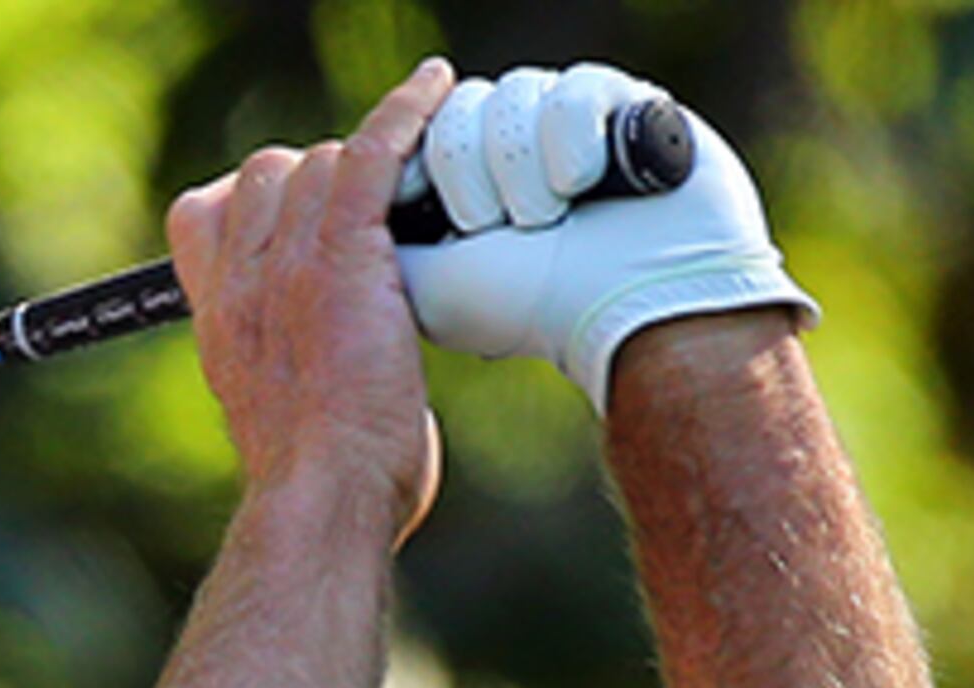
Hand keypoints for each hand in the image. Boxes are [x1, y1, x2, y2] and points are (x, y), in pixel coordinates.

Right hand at [168, 60, 451, 544]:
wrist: (321, 498)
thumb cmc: (321, 486)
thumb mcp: (278, 423)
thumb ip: (288, 371)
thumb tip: (327, 379)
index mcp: (221, 320)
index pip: (202, 214)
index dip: (251, 204)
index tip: (295, 229)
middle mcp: (242, 283)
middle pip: (266, 174)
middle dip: (318, 184)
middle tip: (373, 225)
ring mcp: (286, 267)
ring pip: (318, 162)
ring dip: (367, 171)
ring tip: (414, 203)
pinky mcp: (343, 258)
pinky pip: (370, 152)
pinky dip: (404, 113)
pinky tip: (432, 91)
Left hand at [396, 63, 816, 410]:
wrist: (631, 316)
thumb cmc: (527, 308)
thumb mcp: (422, 281)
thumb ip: (372, 228)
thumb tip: (342, 181)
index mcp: (465, 178)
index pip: (418, 126)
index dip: (421, 162)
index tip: (443, 216)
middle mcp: (517, 145)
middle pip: (459, 107)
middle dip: (471, 175)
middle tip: (502, 230)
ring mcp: (573, 122)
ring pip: (514, 94)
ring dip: (524, 167)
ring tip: (550, 217)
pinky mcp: (629, 106)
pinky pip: (575, 86)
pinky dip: (576, 139)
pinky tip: (591, 184)